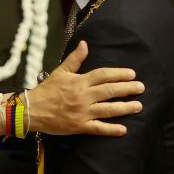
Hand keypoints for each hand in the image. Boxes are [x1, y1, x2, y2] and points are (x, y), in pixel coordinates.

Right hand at [26, 40, 142, 136]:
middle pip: (110, 91)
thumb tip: (85, 44)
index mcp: (79, 81)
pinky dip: (111, 130)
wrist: (32, 110)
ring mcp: (82, 112)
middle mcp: (83, 96)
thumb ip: (75, 59)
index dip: (119, 74)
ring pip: (108, 109)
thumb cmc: (47, 90)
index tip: (132, 74)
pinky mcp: (79, 126)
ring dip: (125, 108)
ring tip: (138, 106)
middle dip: (127, 89)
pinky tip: (123, 130)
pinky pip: (98, 128)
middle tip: (141, 88)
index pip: (103, 75)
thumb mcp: (61, 71)